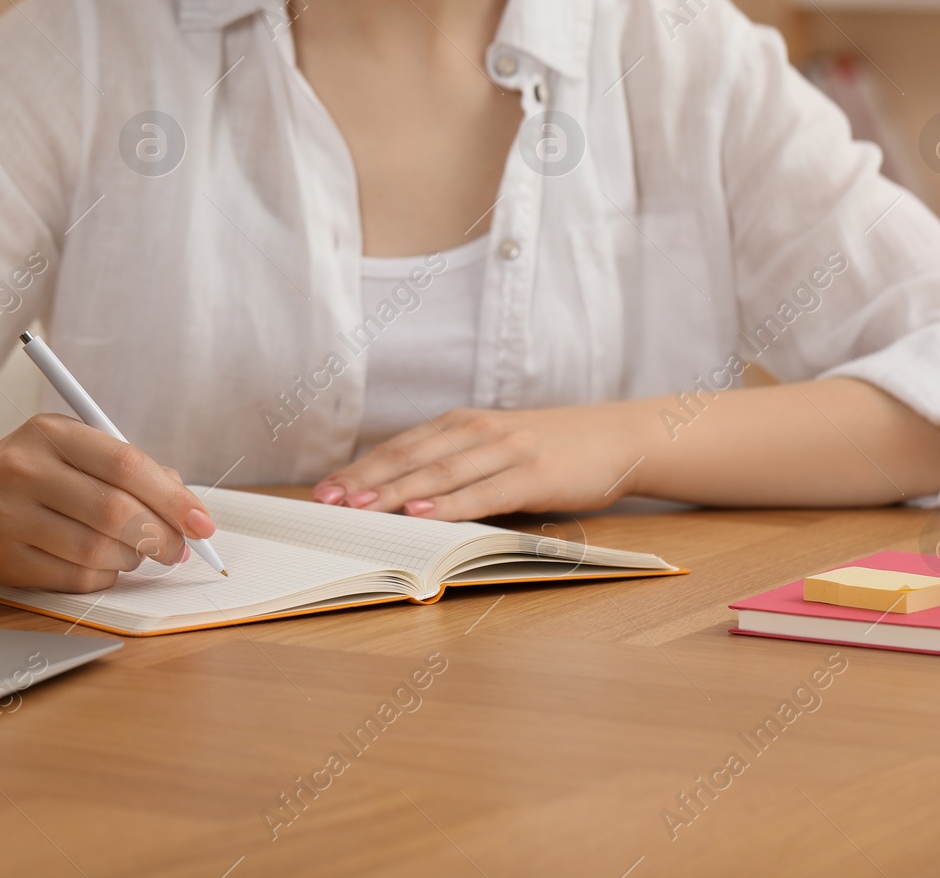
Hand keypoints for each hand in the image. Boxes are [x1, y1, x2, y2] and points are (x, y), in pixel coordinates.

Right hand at [0, 415, 215, 592]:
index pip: (125, 464)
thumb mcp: (74, 448)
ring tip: (136, 552)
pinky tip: (104, 565)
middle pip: (114, 512)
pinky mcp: (0, 559)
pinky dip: (102, 577)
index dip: (172, 498)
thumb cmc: (32, 470)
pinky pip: (72, 578)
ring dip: (132, 559)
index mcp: (51, 433)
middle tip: (177, 548)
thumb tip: (187, 508)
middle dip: (160, 536)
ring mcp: (7, 517)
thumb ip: (131, 468)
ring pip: (96, 551)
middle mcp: (24, 471)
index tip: (201, 523)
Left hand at [312, 405, 642, 520]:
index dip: (359, 469)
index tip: (323, 492)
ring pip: (440, 473)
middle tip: (327, 503)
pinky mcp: (533, 474)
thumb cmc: (550, 450)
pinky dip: (451, 504)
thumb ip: (455, 467)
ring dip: (397, 491)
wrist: (616, 438)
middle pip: (410, 458)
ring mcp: (506, 450)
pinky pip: (485, 492)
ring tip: (361, 507)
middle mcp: (478, 431)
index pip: (399, 448)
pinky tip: (423, 514)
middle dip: (365, 481)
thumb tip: (403, 500)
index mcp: (462, 425)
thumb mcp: (495, 449)